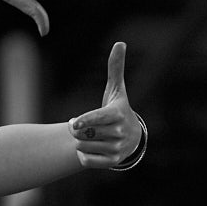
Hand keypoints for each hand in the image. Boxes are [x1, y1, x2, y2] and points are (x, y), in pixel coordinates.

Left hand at [70, 42, 142, 168]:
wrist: (133, 137)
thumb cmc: (118, 109)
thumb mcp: (117, 90)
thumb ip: (115, 68)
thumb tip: (120, 43)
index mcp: (117, 114)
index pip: (99, 118)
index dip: (86, 121)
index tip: (74, 123)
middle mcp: (119, 132)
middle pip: (85, 133)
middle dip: (79, 129)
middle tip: (82, 125)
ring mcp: (117, 148)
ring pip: (83, 147)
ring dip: (80, 142)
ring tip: (90, 137)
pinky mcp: (113, 162)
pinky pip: (87, 161)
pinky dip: (83, 156)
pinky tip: (90, 149)